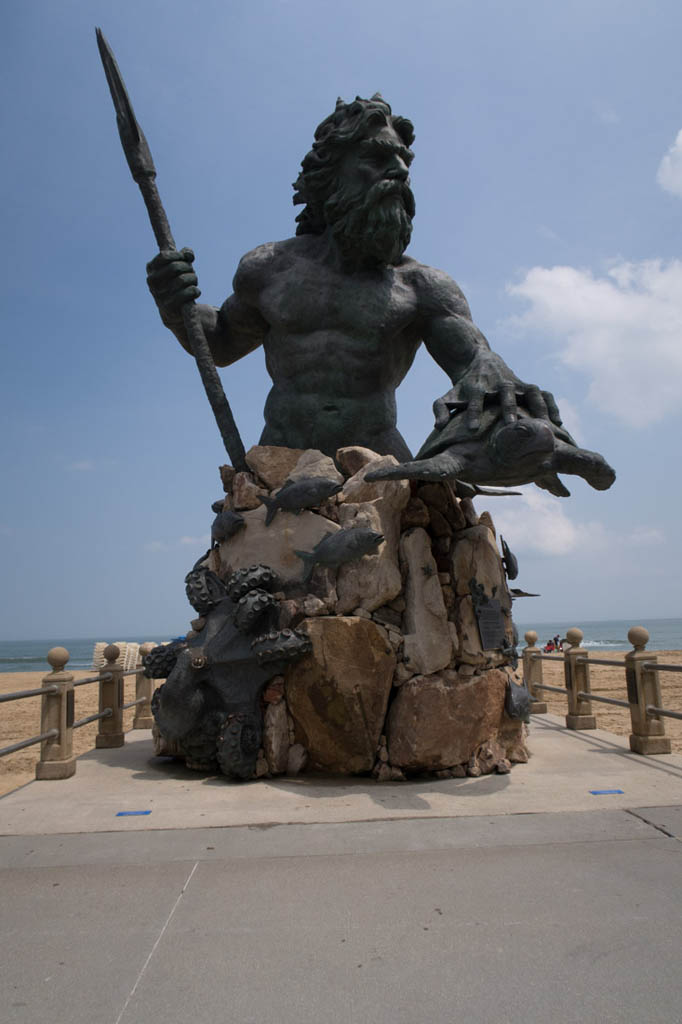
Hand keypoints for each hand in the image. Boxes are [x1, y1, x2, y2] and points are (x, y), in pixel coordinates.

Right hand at [146, 247, 200, 318]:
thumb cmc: (175, 282)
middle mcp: (152, 281)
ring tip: (193, 282)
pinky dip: (195, 291)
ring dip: (193, 279)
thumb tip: (188, 253)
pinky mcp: (170, 306)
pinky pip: (188, 292)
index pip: (164, 256)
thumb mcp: (176, 265)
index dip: (178, 256)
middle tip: (191, 272)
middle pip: (175, 267)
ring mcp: (160, 294)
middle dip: (188, 268)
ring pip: (183, 280)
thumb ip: (182, 254)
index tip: (185, 258)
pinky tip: (195, 292)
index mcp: (151, 268)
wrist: (172, 310)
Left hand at [432, 349, 561, 432]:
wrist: (476, 360)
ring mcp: (515, 383)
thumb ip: (440, 410)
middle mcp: (498, 383)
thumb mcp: (447, 396)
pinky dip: (551, 404)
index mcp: (476, 387)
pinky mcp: (526, 385)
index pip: (473, 399)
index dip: (472, 413)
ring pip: (530, 391)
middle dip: (509, 407)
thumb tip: (437, 426)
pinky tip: (557, 422)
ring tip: (546, 427)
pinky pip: (543, 393)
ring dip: (538, 407)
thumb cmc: (462, 387)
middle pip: (505, 392)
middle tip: (512, 424)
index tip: (471, 430)